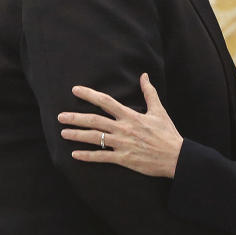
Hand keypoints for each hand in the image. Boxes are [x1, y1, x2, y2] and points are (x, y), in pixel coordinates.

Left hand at [59, 73, 181, 177]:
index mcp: (131, 115)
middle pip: (94, 120)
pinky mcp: (123, 159)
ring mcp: (122, 144)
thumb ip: (149, 92)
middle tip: (60, 116)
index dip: (89, 95)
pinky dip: (87, 156)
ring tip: (63, 133)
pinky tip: (75, 154)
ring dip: (77, 135)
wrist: (175, 156)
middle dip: (75, 118)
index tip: (75, 90)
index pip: (106, 101)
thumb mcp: (159, 110)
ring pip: (94, 138)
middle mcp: (123, 128)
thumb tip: (144, 75)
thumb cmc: (167, 133)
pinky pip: (101, 157)